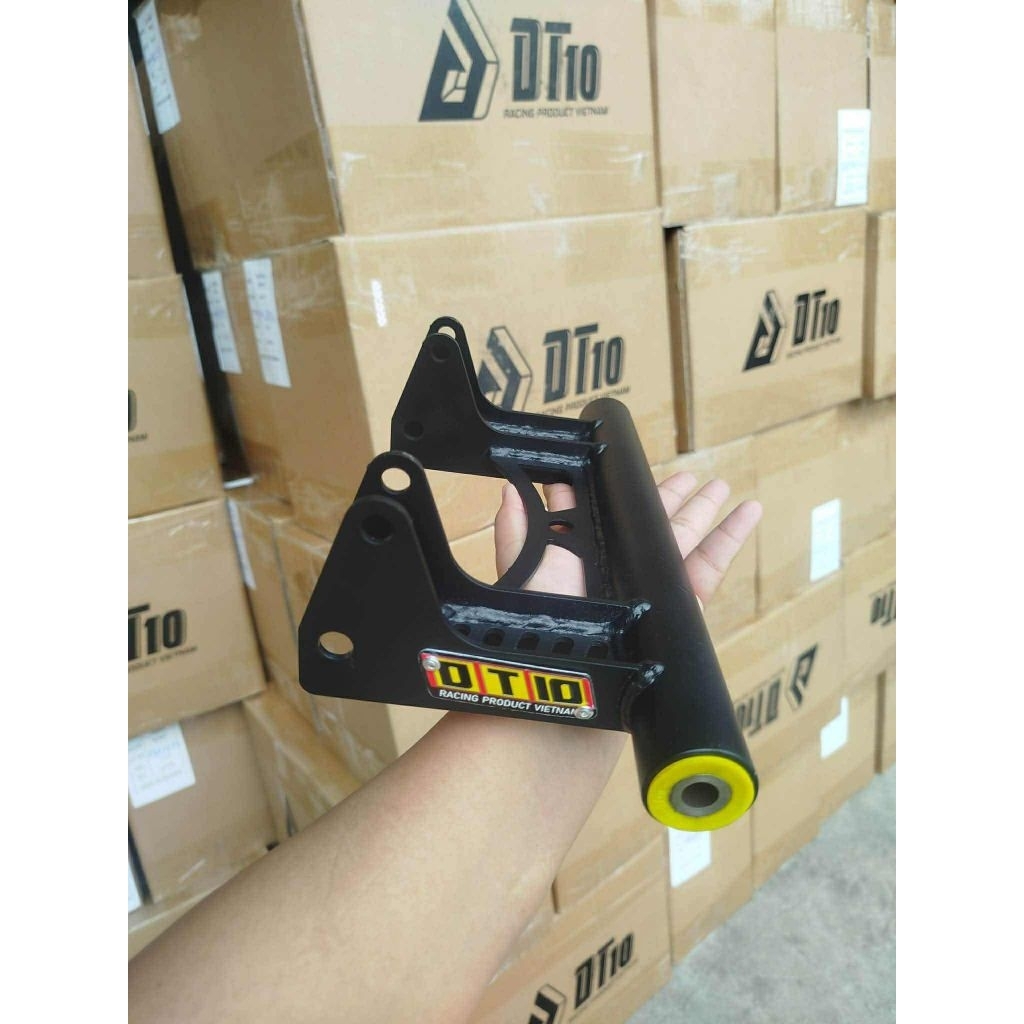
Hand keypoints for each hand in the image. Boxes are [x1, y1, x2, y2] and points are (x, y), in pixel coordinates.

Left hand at [493, 472, 761, 603]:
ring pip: (682, 538)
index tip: (628, 463)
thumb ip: (518, 530)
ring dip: (703, 510)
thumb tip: (510, 486)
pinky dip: (731, 538)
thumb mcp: (524, 569)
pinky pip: (709, 566)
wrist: (571, 694)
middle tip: (688, 474)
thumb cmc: (542, 629)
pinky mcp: (680, 608)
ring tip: (721, 487)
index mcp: (578, 557)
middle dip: (668, 496)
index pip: (598, 513)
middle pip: (647, 523)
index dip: (614, 489)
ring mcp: (650, 589)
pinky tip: (749, 513)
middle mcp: (615, 571)